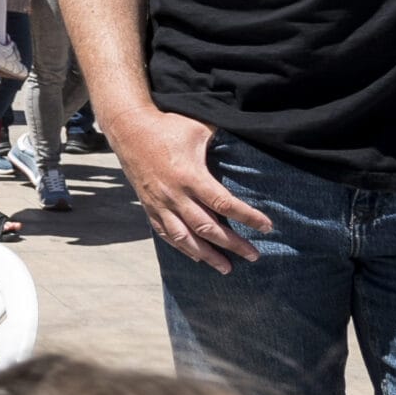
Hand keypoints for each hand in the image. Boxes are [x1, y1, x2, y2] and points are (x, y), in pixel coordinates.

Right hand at [105, 107, 267, 271]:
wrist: (128, 129)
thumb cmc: (168, 126)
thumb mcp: (200, 129)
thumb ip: (223, 142)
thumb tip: (252, 143)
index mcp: (190, 176)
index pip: (223, 203)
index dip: (247, 217)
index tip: (267, 227)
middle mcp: (174, 194)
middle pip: (207, 227)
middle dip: (233, 244)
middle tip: (254, 255)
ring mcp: (160, 203)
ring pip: (185, 238)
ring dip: (207, 255)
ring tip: (227, 268)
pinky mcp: (149, 207)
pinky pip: (166, 233)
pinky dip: (182, 248)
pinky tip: (197, 257)